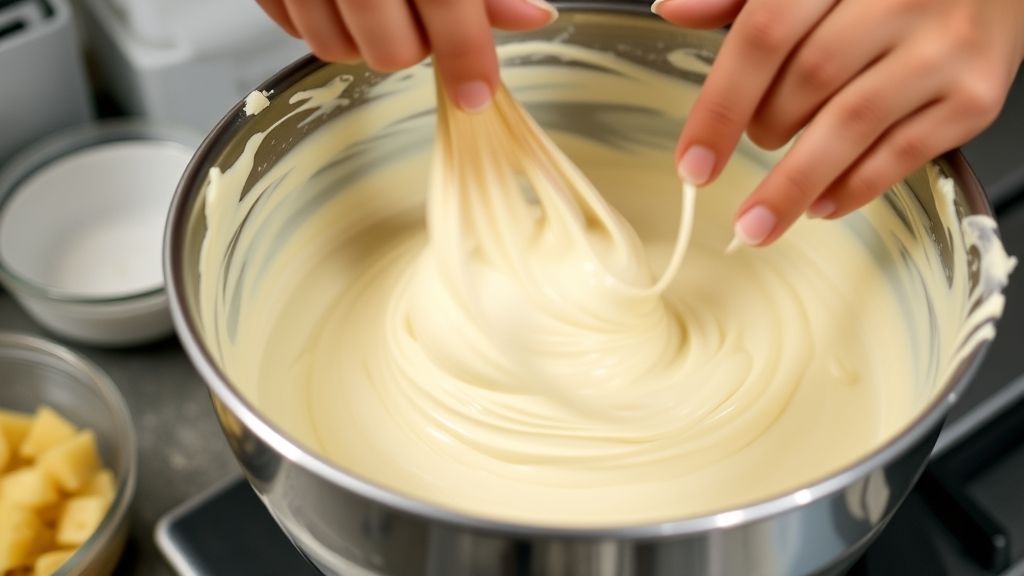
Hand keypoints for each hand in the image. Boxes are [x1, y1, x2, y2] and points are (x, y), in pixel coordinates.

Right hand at [255, 0, 556, 110]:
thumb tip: (532, 16)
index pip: (446, 2)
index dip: (467, 55)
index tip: (477, 93)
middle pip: (389, 49)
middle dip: (411, 45)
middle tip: (418, 14)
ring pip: (335, 49)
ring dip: (363, 40)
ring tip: (375, 0)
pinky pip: (293, 30)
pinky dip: (320, 22)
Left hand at [654, 0, 1023, 245]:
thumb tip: (675, 10)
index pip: (765, 34)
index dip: (720, 105)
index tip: (692, 162)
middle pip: (807, 82)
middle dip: (762, 132)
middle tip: (750, 146)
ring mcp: (945, 47)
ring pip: (852, 126)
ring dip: (795, 185)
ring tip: (759, 219)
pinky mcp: (977, 93)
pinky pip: (906, 153)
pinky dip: (855, 187)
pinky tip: (822, 204)